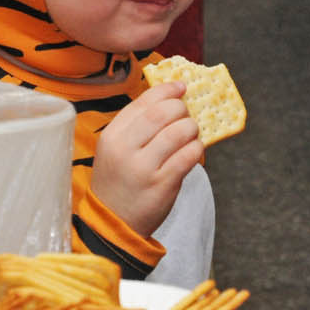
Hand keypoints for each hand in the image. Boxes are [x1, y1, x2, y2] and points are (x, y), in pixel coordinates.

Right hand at [90, 81, 203, 235]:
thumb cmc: (119, 181)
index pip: (143, 102)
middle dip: (182, 109)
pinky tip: (194, 151)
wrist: (112, 222)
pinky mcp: (162, 184)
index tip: (181, 86)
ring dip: (192, 129)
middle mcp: (125, 149)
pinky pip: (188, 156)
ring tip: (190, 135)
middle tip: (186, 115)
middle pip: (163, 113)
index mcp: (112, 135)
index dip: (167, 90)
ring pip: (179, 132)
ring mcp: (144, 167)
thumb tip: (171, 98)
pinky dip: (196, 148)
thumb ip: (137, 126)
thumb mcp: (116, 149)